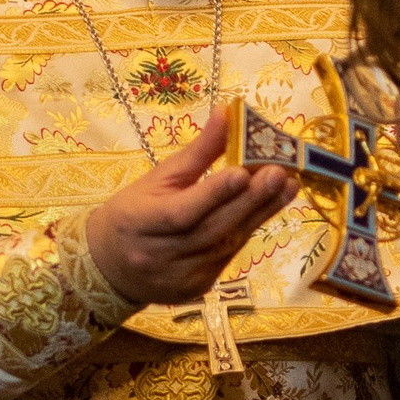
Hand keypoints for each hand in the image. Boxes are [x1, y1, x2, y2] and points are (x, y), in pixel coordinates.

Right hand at [86, 109, 290, 307]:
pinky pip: (229, 255)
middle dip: (250, 200)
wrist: (113, 267)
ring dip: (260, 213)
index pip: (180, 213)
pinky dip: (248, 229)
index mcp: (140, 224)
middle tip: (280, 173)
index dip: (212, 194)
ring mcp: (182, 277)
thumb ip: (197, 152)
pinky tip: (268, 208)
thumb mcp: (157, 178)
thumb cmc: (134, 212)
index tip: (242, 171)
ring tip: (287, 186)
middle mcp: (161, 256)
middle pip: (212, 229)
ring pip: (227, 243)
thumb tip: (228, 112)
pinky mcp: (199, 288)